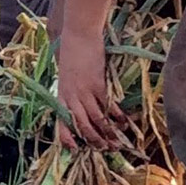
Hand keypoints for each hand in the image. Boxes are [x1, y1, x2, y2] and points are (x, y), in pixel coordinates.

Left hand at [56, 30, 123, 150]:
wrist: (78, 35)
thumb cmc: (72, 52)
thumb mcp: (67, 74)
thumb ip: (72, 90)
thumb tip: (82, 105)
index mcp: (61, 94)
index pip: (62, 121)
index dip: (67, 137)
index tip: (74, 149)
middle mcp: (71, 96)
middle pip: (82, 125)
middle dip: (94, 140)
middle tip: (105, 149)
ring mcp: (84, 91)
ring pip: (96, 119)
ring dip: (107, 133)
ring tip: (116, 142)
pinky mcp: (97, 85)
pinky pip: (108, 106)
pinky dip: (117, 116)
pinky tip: (124, 122)